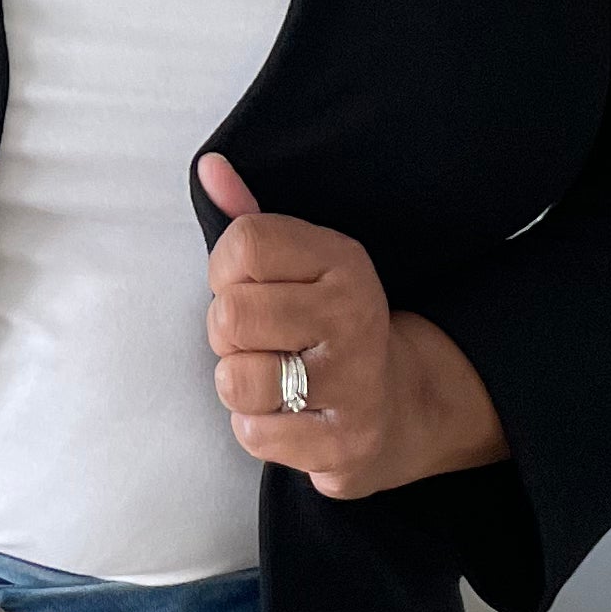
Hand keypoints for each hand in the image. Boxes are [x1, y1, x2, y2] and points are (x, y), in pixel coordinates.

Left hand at [196, 151, 509, 500]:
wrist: (401, 406)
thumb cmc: (325, 327)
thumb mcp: (299, 265)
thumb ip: (248, 218)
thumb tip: (208, 167)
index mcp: (343, 260)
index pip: (243, 244)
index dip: (224, 271)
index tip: (248, 286)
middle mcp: (355, 316)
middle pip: (230, 315)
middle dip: (228, 333)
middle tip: (262, 341)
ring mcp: (355, 383)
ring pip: (236, 379)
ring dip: (239, 384)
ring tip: (272, 376)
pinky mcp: (345, 444)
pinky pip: (253, 433)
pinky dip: (257, 427)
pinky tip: (289, 416)